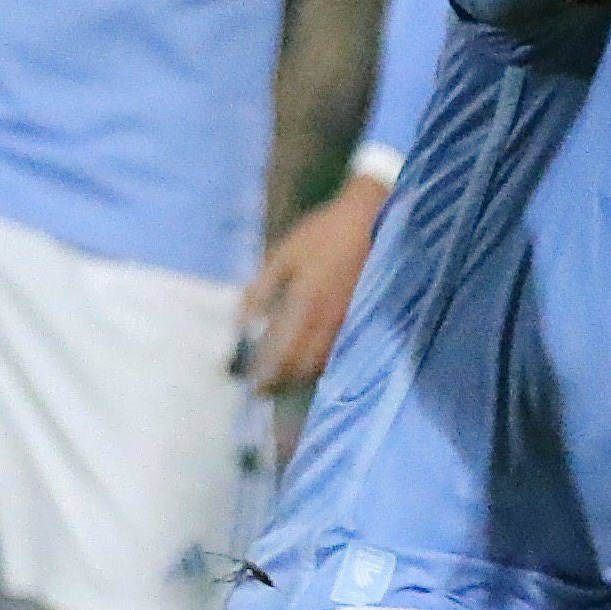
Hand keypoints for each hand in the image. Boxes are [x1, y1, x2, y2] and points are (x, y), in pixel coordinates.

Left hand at [242, 172, 385, 393]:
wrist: (369, 220)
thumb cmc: (321, 234)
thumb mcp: (283, 254)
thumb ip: (259, 291)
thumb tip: (241, 323)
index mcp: (304, 303)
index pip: (282, 353)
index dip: (267, 374)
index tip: (253, 385)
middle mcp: (327, 320)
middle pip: (302, 366)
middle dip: (282, 382)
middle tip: (266, 390)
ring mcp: (348, 323)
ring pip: (323, 364)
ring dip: (301, 378)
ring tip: (285, 382)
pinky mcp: (361, 320)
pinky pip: (339, 353)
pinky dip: (322, 366)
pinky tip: (312, 364)